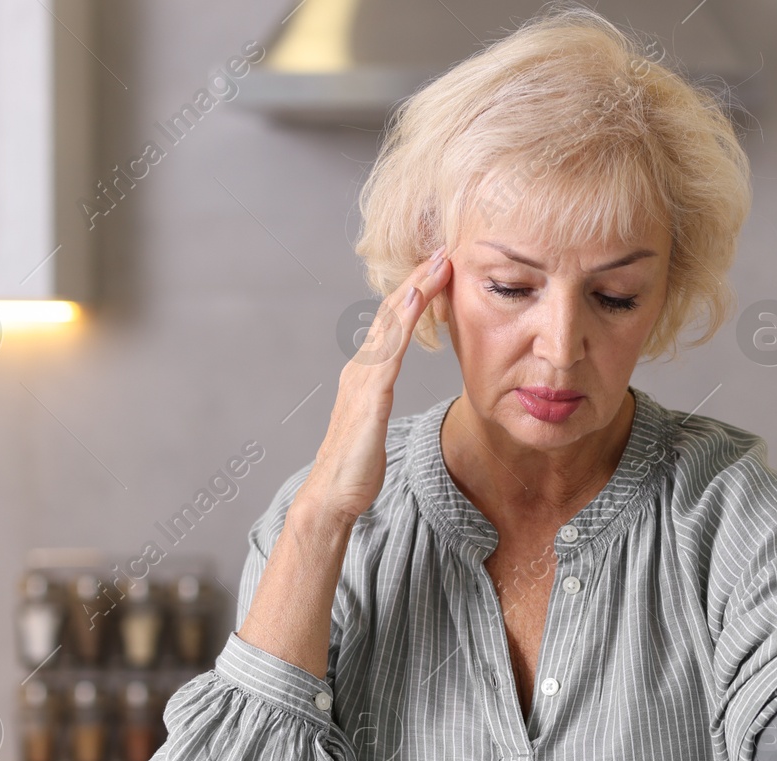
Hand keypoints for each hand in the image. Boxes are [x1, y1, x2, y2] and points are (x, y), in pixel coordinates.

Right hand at [299, 246, 452, 524]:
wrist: (333, 497)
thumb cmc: (356, 465)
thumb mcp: (374, 420)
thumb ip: (381, 393)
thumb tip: (388, 378)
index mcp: (365, 372)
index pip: (393, 323)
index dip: (416, 292)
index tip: (441, 267)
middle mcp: (361, 368)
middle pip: (391, 313)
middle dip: (417, 278)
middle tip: (444, 248)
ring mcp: (363, 381)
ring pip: (390, 324)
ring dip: (414, 290)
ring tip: (437, 262)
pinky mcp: (369, 398)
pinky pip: (389, 351)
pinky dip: (402, 323)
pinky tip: (417, 301)